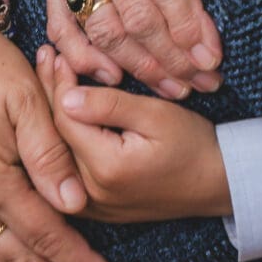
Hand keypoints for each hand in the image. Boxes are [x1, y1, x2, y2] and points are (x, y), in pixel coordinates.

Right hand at [4, 0, 261, 99]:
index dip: (190, 25)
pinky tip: (110, 75)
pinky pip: (62, 21)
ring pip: (104, 28)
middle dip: (174, 59)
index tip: (215, 56)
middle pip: (139, 16)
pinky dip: (82, 54)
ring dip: (138, 65)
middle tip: (206, 84)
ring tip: (173, 88)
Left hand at [33, 42, 232, 223]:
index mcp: (105, 168)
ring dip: (53, 114)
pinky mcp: (96, 208)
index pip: (66, 118)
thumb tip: (66, 95)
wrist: (216, 184)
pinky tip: (64, 112)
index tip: (56, 53)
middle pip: (57, 136)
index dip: (58, 83)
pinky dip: (63, 138)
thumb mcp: (157, 115)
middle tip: (45, 56)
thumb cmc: (193, 145)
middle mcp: (90, 193)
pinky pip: (68, 169)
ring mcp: (92, 205)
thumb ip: (111, 105)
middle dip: (50, 93)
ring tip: (50, 78)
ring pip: (59, 152)